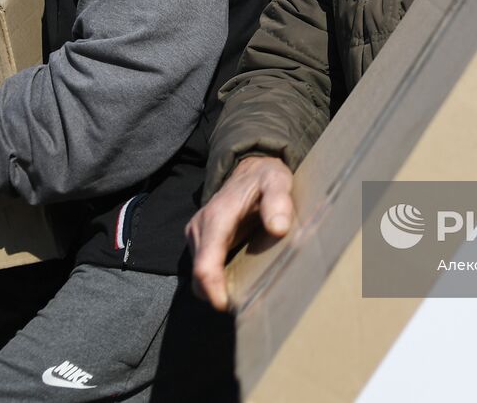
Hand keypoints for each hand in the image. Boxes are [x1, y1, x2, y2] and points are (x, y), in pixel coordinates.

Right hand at [186, 155, 293, 311]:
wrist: (250, 169)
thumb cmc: (265, 177)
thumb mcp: (277, 181)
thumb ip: (278, 200)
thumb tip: (279, 228)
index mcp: (217, 218)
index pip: (205, 262)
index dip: (212, 288)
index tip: (226, 305)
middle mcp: (200, 229)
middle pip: (199, 276)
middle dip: (217, 295)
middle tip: (248, 307)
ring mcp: (198, 236)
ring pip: (199, 277)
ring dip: (216, 290)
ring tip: (245, 298)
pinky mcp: (202, 243)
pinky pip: (204, 271)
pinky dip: (216, 283)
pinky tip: (238, 285)